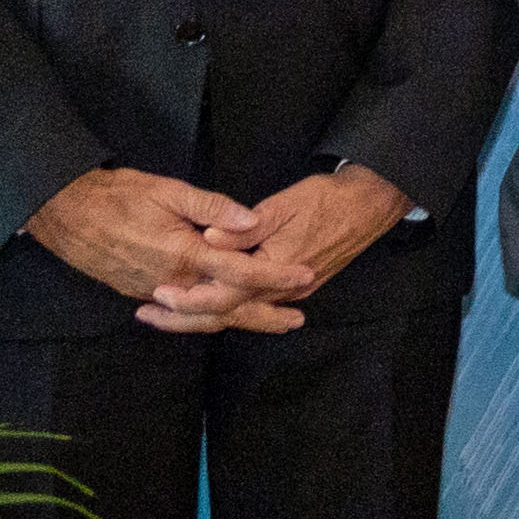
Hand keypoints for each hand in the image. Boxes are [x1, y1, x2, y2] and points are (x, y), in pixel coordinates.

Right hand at [26, 166, 321, 333]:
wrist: (63, 213)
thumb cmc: (116, 195)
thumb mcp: (168, 191)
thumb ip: (213, 208)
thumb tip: (252, 223)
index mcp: (183, 255)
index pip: (240, 272)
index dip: (275, 275)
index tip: (305, 276)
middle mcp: (170, 281)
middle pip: (226, 309)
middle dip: (264, 314)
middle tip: (297, 319)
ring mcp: (152, 291)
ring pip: (201, 316)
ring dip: (237, 319)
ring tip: (268, 320)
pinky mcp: (138, 292)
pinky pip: (180, 313)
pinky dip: (204, 317)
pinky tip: (220, 315)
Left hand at [135, 164, 413, 333]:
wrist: (370, 205)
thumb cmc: (327, 200)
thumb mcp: (283, 205)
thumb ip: (244, 226)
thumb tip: (209, 238)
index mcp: (275, 269)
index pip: (224, 296)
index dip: (189, 297)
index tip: (159, 292)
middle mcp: (283, 290)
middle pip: (227, 314)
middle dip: (186, 317)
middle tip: (148, 314)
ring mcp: (292, 293)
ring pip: (240, 314)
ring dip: (202, 316)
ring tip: (167, 314)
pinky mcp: (296, 288)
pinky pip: (254, 306)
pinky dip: (227, 308)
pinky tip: (207, 304)